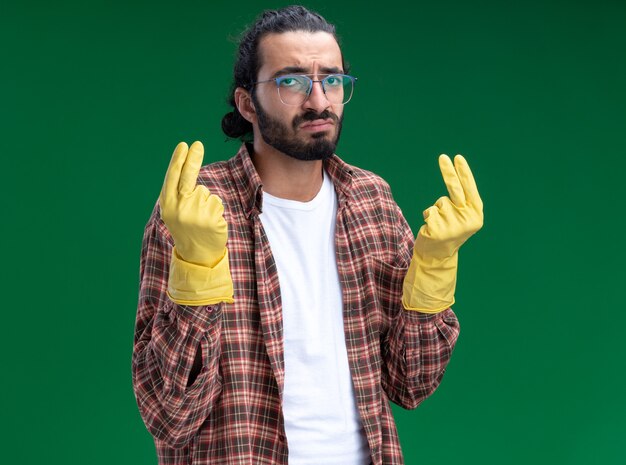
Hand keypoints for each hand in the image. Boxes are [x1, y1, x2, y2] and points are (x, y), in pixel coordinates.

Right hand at [159, 141, 227, 267]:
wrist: (197, 255)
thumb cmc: (187, 228)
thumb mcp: (175, 211)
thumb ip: (178, 193)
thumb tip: (187, 165)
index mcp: (167, 204)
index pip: (173, 177)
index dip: (178, 160)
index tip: (184, 145)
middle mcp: (179, 207)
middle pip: (188, 177)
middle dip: (193, 159)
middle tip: (197, 143)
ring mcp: (195, 213)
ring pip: (206, 193)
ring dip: (207, 202)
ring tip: (201, 218)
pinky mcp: (211, 219)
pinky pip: (216, 203)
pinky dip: (215, 210)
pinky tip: (210, 223)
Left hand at [415, 154, 482, 261]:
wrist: (438, 256)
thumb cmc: (449, 230)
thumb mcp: (461, 216)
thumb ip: (461, 200)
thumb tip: (453, 176)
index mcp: (476, 214)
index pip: (470, 189)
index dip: (464, 172)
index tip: (457, 157)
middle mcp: (468, 220)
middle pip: (455, 190)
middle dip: (449, 172)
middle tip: (442, 156)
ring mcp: (453, 226)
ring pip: (440, 202)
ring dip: (436, 209)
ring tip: (440, 222)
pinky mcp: (439, 230)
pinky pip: (430, 211)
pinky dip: (428, 216)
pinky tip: (432, 228)